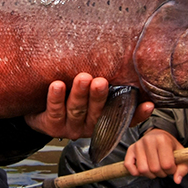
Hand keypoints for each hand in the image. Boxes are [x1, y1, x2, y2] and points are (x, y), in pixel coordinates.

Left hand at [24, 73, 153, 138]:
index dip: (137, 114)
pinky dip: (55, 97)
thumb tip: (128, 61)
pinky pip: (54, 110)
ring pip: (76, 110)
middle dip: (99, 96)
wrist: (40, 111)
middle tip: (101, 82)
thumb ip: (108, 83)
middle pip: (97, 112)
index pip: (124, 119)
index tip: (148, 104)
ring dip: (79, 94)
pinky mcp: (51, 125)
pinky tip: (57, 85)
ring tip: (83, 78)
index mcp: (103, 120)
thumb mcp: (91, 94)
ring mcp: (70, 126)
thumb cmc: (71, 98)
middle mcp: (89, 126)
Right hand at [124, 128, 187, 182]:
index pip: (167, 164)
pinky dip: (135, 172)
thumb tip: (177, 180)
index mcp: (163, 140)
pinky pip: (129, 166)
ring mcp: (138, 145)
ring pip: (143, 170)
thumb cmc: (170, 146)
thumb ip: (182, 168)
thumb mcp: (181, 154)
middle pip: (154, 169)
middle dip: (161, 173)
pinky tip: (143, 169)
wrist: (159, 134)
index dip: (171, 171)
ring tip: (154, 169)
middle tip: (163, 169)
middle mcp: (149, 141)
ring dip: (150, 175)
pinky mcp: (130, 149)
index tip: (171, 167)